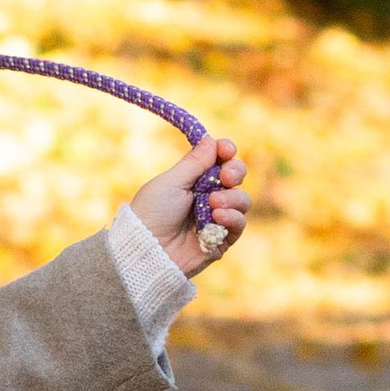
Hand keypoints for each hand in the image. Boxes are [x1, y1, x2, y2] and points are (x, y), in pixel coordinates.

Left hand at [127, 130, 248, 278]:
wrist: (147, 250)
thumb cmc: (152, 214)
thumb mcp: (171, 182)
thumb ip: (194, 163)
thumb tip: (211, 140)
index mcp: (193, 180)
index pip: (219, 160)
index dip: (226, 151)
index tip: (227, 150)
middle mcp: (207, 197)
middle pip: (236, 176)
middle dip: (235, 172)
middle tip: (226, 176)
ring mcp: (216, 218)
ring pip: (242, 200)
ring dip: (231, 197)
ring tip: (213, 203)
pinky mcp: (221, 240)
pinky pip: (240, 224)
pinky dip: (232, 217)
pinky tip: (217, 217)